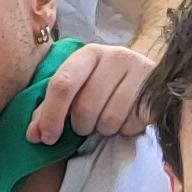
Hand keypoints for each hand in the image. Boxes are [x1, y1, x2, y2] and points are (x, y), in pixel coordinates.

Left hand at [27, 38, 154, 143]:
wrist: (149, 78)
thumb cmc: (104, 85)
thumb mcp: (76, 90)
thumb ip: (50, 110)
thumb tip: (33, 136)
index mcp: (89, 54)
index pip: (63, 84)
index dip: (51, 115)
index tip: (46, 138)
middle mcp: (115, 56)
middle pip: (85, 107)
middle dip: (81, 126)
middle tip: (86, 125)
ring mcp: (140, 71)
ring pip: (109, 120)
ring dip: (103, 129)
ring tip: (107, 120)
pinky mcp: (158, 90)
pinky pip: (132, 125)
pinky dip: (125, 130)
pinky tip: (127, 119)